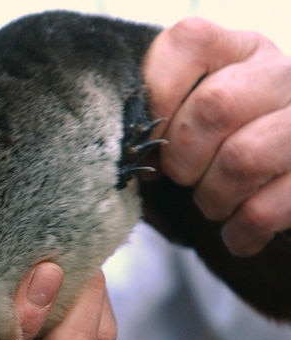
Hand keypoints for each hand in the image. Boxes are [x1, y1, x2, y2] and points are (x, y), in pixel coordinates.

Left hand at [144, 18, 290, 255]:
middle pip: (216, 106)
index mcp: (235, 50)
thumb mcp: (177, 122)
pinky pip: (268, 207)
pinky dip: (241, 229)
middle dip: (181, 158)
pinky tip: (235, 233)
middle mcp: (279, 74)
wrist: (258, 195)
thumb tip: (126, 144)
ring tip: (210, 204)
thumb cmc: (204, 156)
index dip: (157, 96)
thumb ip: (150, 119)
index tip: (147, 137)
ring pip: (244, 157)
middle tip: (180, 177)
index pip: (190, 42)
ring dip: (212, 196)